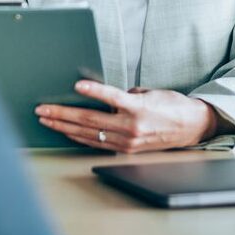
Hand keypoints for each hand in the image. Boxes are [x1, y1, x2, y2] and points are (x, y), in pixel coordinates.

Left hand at [35, 81, 220, 151]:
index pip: (111, 97)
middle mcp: (130, 126)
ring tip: (46, 120)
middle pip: (90, 120)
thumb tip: (106, 98)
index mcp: (138, 108)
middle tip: (43, 109)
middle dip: (62, 114)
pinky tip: (65, 131)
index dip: (93, 92)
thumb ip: (126, 95)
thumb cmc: (172, 105)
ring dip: (64, 127)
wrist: (191, 127)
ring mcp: (127, 140)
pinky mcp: (126, 148)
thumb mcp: (150, 92)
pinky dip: (78, 136)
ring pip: (88, 133)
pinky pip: (97, 142)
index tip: (77, 86)